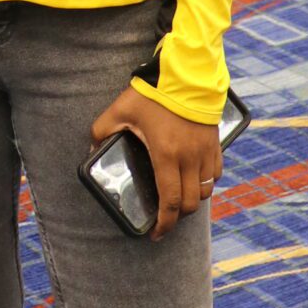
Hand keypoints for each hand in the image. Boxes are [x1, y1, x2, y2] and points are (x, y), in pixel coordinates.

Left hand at [90, 87, 221, 240]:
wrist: (187, 73)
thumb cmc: (153, 93)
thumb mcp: (120, 110)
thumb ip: (101, 131)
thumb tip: (91, 148)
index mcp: (166, 155)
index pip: (170, 202)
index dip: (164, 224)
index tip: (156, 233)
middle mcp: (190, 158)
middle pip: (191, 203)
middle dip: (178, 217)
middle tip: (165, 219)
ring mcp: (205, 151)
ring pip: (206, 191)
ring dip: (193, 200)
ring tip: (179, 200)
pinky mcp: (215, 143)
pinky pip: (215, 173)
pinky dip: (206, 183)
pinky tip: (193, 179)